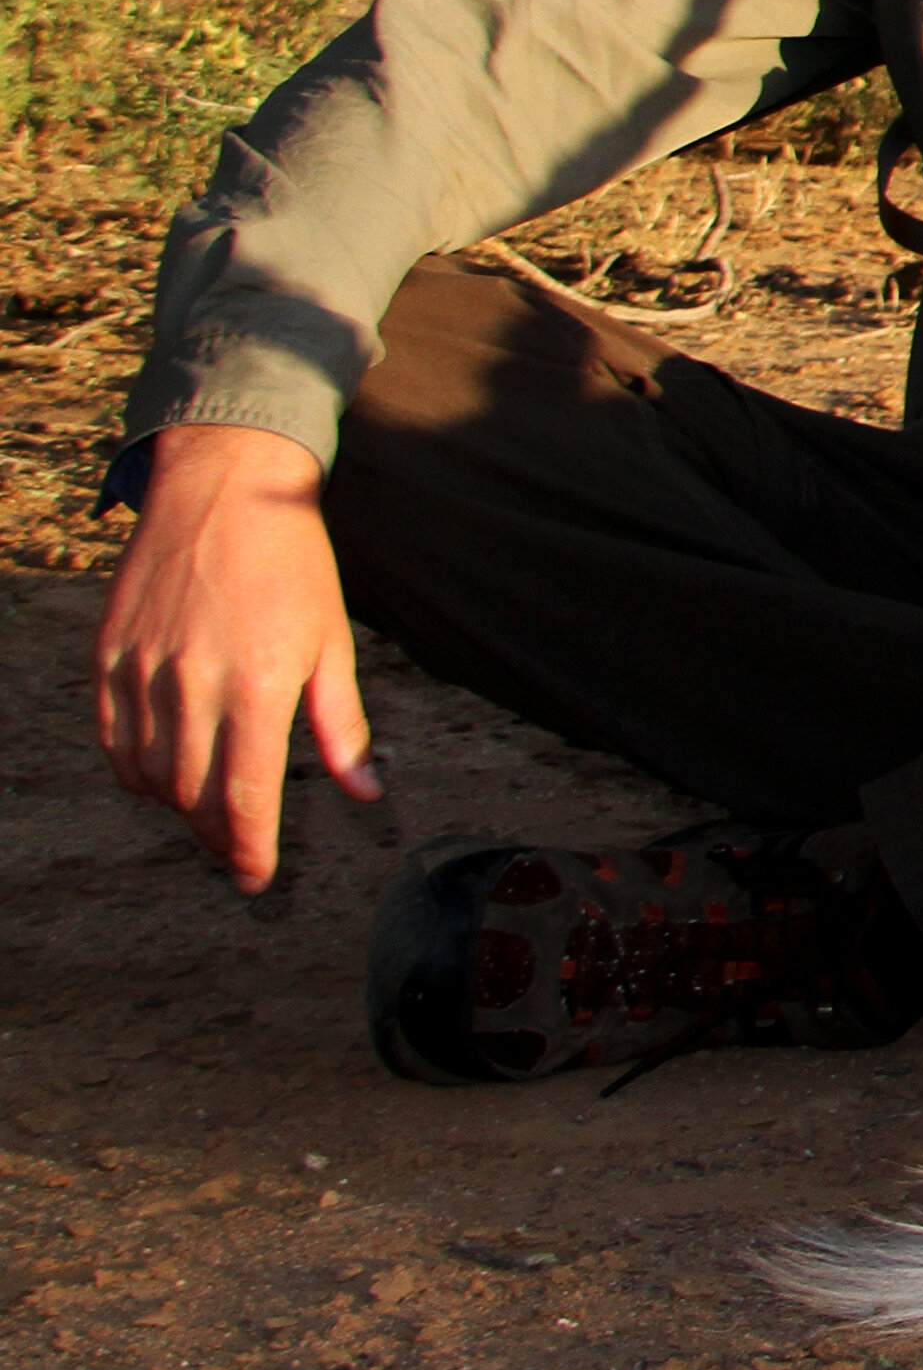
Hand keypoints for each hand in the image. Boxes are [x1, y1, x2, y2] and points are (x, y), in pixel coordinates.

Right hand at [96, 423, 381, 893]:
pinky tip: (162, 774)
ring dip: (176, 808)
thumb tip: (366, 793)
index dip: (250, 850)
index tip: (258, 879)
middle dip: (217, 835)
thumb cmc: (291, 564)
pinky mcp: (108, 657)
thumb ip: (343, 726)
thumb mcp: (332, 642)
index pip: (247, 797)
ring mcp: (142, 671)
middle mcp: (192, 684)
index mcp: (257, 685)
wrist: (224, 490)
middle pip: (193, 796)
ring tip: (206, 813)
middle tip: (237, 850)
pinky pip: (112, 739)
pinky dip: (135, 770)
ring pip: (147, 775)